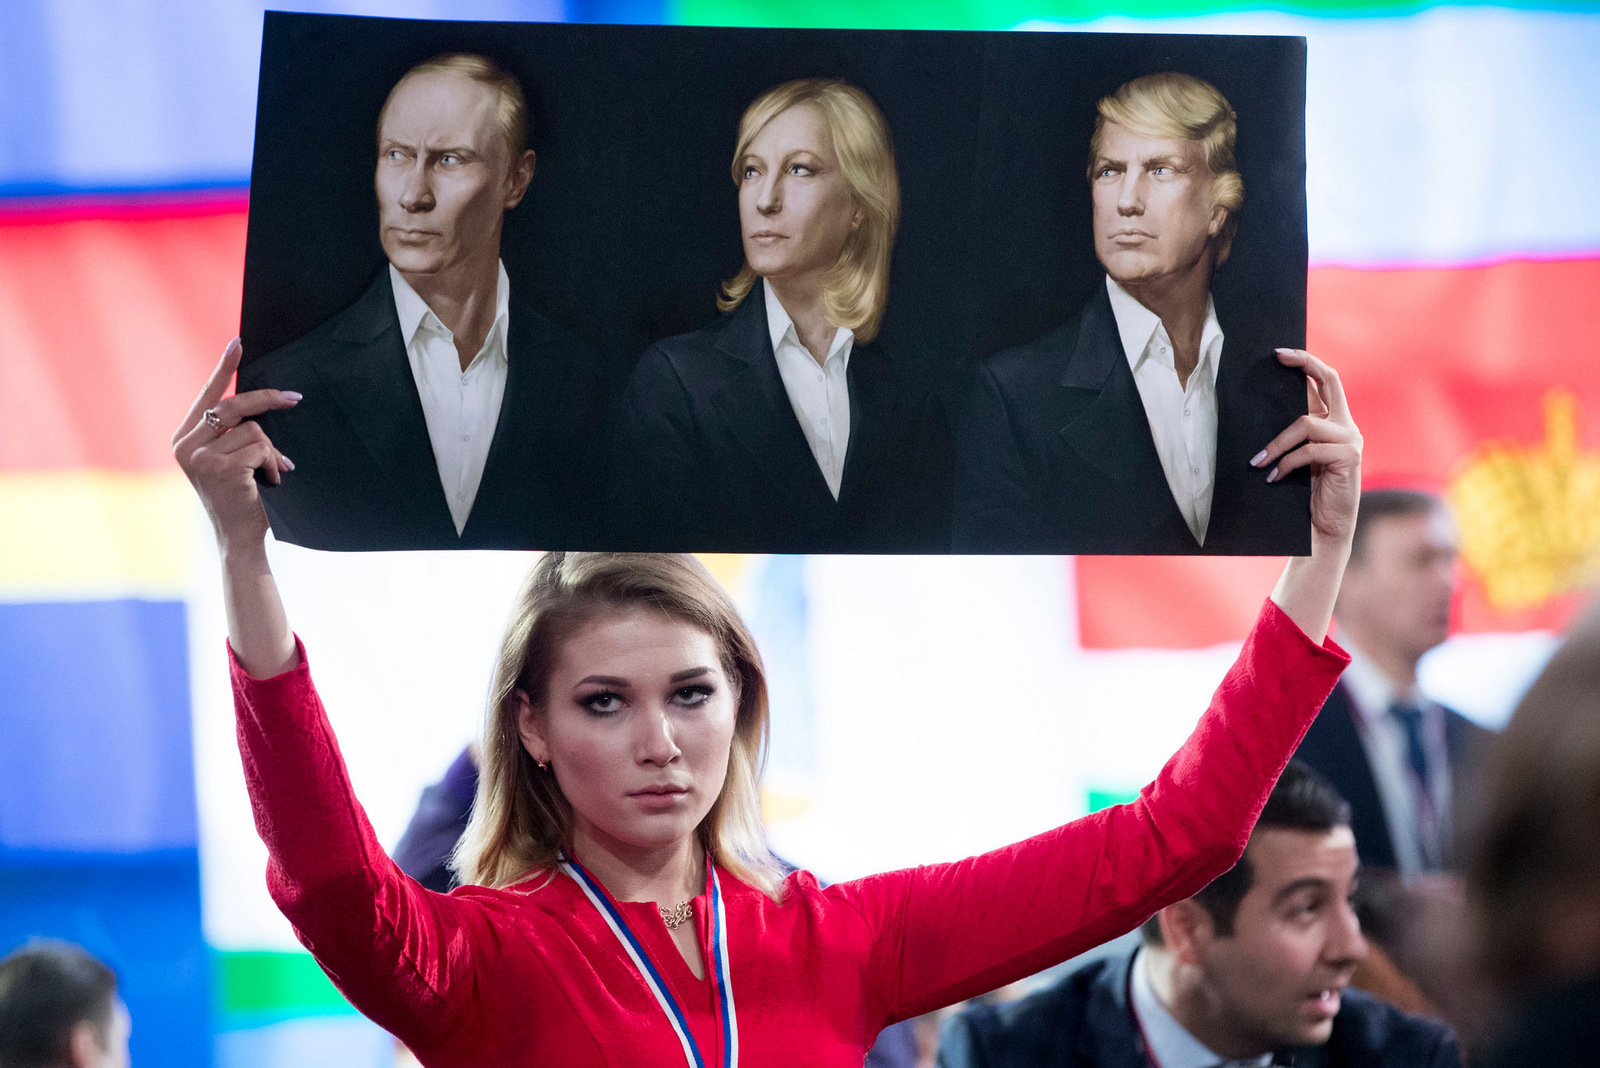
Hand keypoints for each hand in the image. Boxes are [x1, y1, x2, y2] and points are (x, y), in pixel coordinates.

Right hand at [172, 338, 299, 548]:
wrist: (240, 537)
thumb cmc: (241, 497)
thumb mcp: (228, 459)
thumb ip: (233, 433)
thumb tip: (263, 401)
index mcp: (184, 437)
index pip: (207, 395)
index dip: (224, 368)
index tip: (238, 342)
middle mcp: (184, 445)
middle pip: (234, 405)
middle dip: (268, 400)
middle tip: (295, 399)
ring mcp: (200, 457)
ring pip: (254, 430)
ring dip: (271, 451)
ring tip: (269, 473)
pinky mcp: (221, 468)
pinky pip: (261, 448)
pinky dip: (273, 464)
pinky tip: (269, 482)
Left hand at [1252, 348, 1362, 552]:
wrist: (1324, 528)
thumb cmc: (1306, 493)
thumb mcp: (1298, 456)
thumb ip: (1294, 434)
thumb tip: (1263, 407)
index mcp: (1335, 421)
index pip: (1326, 380)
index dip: (1306, 363)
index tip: (1279, 353)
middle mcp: (1347, 425)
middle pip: (1330, 381)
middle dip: (1304, 364)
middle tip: (1276, 357)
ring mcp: (1350, 440)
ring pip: (1306, 424)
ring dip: (1277, 444)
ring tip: (1258, 462)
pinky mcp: (1348, 457)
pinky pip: (1309, 451)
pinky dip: (1286, 463)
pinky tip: (1273, 478)